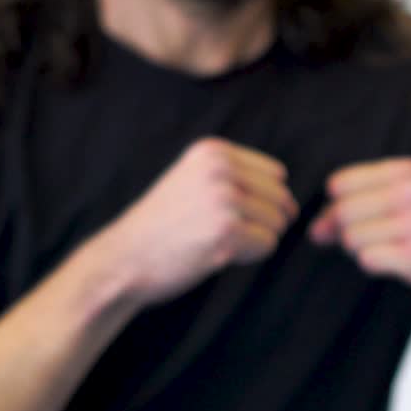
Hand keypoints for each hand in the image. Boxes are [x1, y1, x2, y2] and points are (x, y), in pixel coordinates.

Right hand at [89, 137, 299, 305]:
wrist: (123, 258)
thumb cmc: (163, 226)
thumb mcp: (193, 180)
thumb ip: (232, 174)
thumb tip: (287, 191)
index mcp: (213, 151)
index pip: (276, 174)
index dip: (265, 200)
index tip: (235, 215)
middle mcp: (220, 169)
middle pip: (280, 198)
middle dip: (265, 221)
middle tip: (228, 235)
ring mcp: (223, 199)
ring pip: (277, 222)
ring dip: (256, 239)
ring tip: (219, 242)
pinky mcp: (226, 232)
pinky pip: (268, 244)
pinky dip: (251, 255)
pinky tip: (220, 255)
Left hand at [308, 157, 410, 312]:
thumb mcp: (398, 207)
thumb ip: (352, 210)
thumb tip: (314, 230)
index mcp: (409, 170)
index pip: (339, 185)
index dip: (336, 210)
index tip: (355, 224)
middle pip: (343, 212)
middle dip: (348, 233)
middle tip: (378, 242)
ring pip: (353, 238)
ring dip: (364, 251)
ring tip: (395, 251)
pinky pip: (368, 259)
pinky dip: (377, 265)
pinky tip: (401, 263)